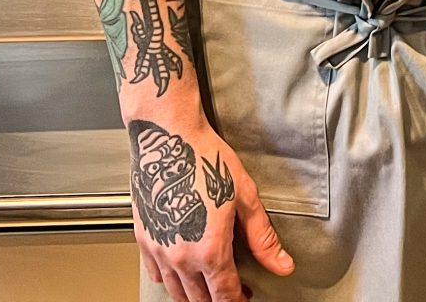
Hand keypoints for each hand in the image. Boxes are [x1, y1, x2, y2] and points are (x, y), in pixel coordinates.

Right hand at [129, 117, 293, 301]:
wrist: (168, 140)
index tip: (245, 296)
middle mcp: (181, 257)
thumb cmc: (205, 159)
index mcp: (209, 250)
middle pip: (200, 300)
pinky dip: (170, 280)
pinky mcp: (144, 240)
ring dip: (194, 295)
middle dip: (218, 300)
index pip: (225, 295)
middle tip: (232, 290)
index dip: (238, 300)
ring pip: (176, 293)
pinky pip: (156, 275)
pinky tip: (181, 269)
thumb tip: (282, 264)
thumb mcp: (245, 197)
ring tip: (208, 283)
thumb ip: (262, 237)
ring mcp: (159, 250)